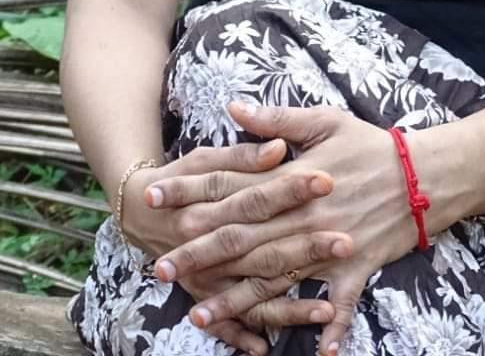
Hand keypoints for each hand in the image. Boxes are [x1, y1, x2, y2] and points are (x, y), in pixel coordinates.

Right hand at [119, 139, 343, 354]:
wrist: (139, 210)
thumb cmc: (182, 177)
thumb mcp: (207, 158)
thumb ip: (244, 156)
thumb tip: (278, 148)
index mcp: (209, 205)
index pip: (257, 197)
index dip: (291, 188)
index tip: (327, 180)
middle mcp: (206, 246)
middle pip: (261, 248)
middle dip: (305, 247)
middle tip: (344, 241)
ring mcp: (205, 277)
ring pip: (251, 293)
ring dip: (288, 305)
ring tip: (326, 309)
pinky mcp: (202, 295)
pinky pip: (226, 324)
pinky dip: (245, 336)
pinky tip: (269, 347)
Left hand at [149, 103, 419, 354]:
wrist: (426, 173)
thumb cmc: (373, 144)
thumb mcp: (325, 121)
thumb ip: (275, 118)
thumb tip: (233, 107)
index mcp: (293, 181)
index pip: (231, 188)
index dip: (192, 193)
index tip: (155, 199)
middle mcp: (303, 218)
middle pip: (242, 240)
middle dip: (198, 254)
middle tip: (159, 266)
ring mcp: (328, 248)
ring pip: (273, 279)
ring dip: (235, 299)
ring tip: (196, 314)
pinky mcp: (354, 270)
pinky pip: (338, 306)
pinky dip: (328, 329)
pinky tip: (316, 353)